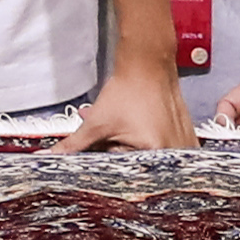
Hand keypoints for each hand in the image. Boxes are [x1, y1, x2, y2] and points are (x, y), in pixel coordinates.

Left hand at [48, 62, 196, 153]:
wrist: (148, 65)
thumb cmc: (128, 90)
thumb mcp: (97, 121)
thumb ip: (74, 144)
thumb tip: (52, 157)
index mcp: (157, 152)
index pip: (127, 174)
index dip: (111, 165)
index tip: (102, 157)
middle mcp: (176, 153)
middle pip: (140, 167)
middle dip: (120, 155)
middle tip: (113, 135)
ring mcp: (185, 146)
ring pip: (149, 157)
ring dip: (131, 148)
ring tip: (122, 127)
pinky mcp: (186, 138)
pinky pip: (163, 150)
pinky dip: (146, 143)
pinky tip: (134, 129)